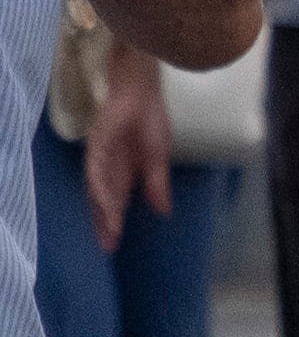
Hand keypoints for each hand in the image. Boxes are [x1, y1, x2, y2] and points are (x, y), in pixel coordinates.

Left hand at [82, 59, 169, 253]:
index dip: (115, 221)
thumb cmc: (150, 117)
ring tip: (108, 230)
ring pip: (98, 188)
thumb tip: (163, 213)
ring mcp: (101, 156)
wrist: (141, 90)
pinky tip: (107, 203)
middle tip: (107, 247)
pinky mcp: (98, 144)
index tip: (115, 244)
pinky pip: (97, 169)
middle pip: (104, 199)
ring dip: (102, 210)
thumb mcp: (158, 157)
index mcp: (125, 170)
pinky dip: (102, 187)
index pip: (116, 200)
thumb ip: (157, 184)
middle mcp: (109, 166)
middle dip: (105, 222)